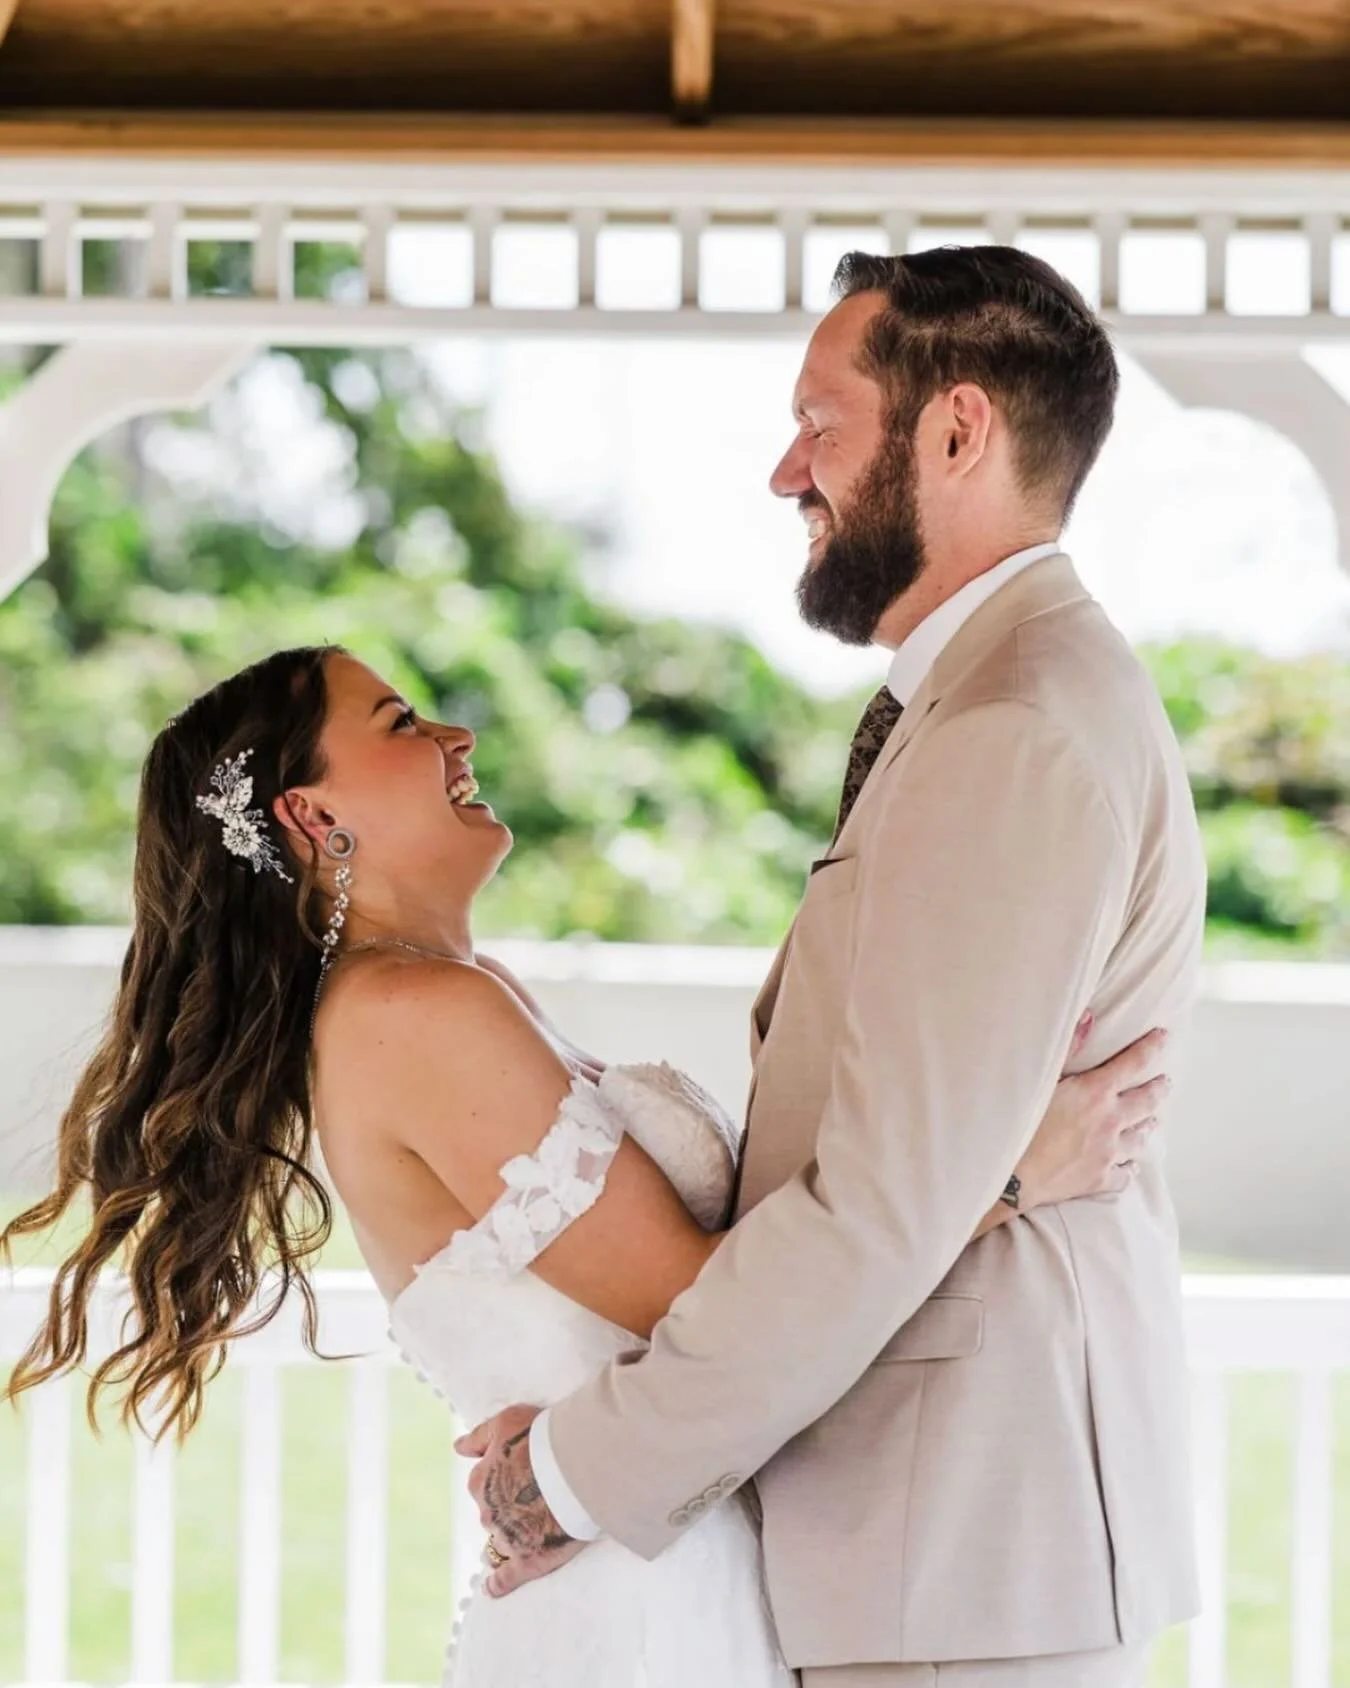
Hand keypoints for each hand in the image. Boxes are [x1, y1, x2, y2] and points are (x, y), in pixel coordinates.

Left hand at [455, 1404, 585, 1596]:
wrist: (573, 1467)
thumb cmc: (542, 1438)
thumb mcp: (506, 1422)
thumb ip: (479, 1437)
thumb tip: (458, 1446)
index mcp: (480, 1481)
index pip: (482, 1483)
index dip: (503, 1479)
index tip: (521, 1475)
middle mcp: (487, 1512)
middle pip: (493, 1513)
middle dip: (508, 1508)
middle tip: (535, 1497)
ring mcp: (506, 1539)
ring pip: (501, 1540)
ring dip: (512, 1536)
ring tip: (535, 1528)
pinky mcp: (526, 1561)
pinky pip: (505, 1578)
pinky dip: (499, 1584)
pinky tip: (493, 1587)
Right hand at [1016, 1019, 1170, 1207]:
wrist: (1013, 1173)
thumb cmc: (1021, 1121)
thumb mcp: (1042, 1076)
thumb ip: (1069, 1046)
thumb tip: (1090, 1016)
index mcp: (1096, 1092)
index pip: (1133, 1063)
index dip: (1151, 1047)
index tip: (1163, 1037)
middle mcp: (1110, 1120)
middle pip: (1145, 1101)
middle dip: (1158, 1089)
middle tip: (1166, 1082)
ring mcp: (1108, 1152)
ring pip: (1139, 1138)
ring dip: (1147, 1126)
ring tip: (1153, 1121)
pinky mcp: (1099, 1179)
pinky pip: (1123, 1175)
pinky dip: (1129, 1168)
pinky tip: (1130, 1166)